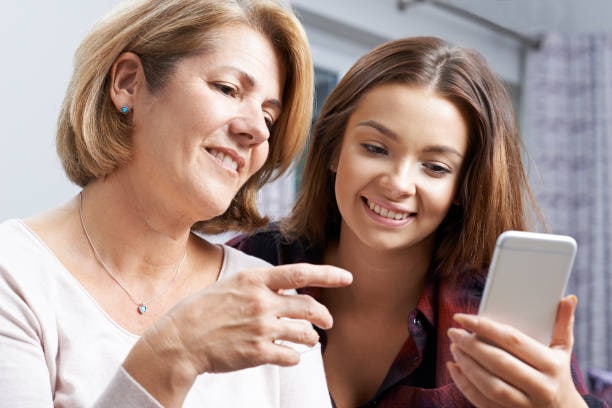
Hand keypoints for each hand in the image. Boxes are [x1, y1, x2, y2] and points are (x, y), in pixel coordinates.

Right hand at [140, 263, 350, 368]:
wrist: (179, 340)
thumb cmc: (200, 311)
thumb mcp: (230, 285)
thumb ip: (259, 285)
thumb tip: (286, 289)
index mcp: (254, 279)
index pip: (300, 272)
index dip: (328, 274)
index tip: (347, 277)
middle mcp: (261, 301)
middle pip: (309, 306)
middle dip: (324, 315)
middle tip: (327, 321)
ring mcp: (261, 327)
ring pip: (304, 333)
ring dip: (311, 338)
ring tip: (308, 340)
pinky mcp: (258, 352)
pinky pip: (291, 356)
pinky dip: (293, 357)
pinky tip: (286, 355)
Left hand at [447, 295, 586, 407]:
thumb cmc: (559, 375)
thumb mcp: (563, 351)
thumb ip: (562, 324)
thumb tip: (568, 298)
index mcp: (551, 365)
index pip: (513, 340)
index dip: (485, 327)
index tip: (462, 317)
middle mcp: (540, 387)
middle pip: (499, 362)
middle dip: (471, 345)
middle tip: (453, 332)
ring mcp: (525, 405)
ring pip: (490, 385)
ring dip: (467, 364)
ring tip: (454, 347)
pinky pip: (483, 402)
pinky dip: (464, 385)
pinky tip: (454, 368)